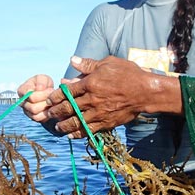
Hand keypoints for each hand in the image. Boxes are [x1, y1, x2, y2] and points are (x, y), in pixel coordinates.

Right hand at [17, 74, 53, 122]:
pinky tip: (51, 108)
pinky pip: (39, 120)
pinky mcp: (33, 117)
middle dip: (46, 102)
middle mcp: (22, 102)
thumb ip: (41, 81)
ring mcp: (27, 111)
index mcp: (22, 91)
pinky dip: (47, 114)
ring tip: (52, 102)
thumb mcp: (43, 78)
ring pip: (35, 115)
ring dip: (47, 109)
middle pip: (33, 107)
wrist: (47, 91)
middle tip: (53, 97)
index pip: (30, 96)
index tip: (50, 89)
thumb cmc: (43, 84)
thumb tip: (39, 89)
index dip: (42, 93)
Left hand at [45, 56, 181, 137]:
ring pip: (75, 121)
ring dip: (63, 125)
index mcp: (90, 83)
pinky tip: (71, 135)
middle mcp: (91, 99)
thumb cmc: (128, 74)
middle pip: (68, 107)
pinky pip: (88, 130)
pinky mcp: (106, 123)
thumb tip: (72, 60)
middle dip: (55, 112)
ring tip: (57, 127)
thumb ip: (88, 64)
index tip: (49, 100)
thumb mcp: (108, 63)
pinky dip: (78, 133)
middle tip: (48, 114)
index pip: (67, 91)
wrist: (145, 92)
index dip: (55, 96)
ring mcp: (98, 113)